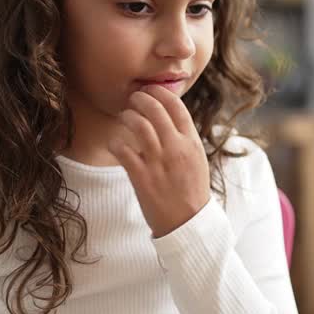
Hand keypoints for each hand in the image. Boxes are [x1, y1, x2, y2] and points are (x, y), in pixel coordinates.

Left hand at [109, 85, 210, 237]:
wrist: (188, 223)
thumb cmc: (191, 191)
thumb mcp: (197, 160)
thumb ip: (184, 138)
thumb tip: (169, 118)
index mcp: (192, 143)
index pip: (176, 106)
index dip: (161, 92)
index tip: (151, 90)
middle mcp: (176, 149)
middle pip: (156, 110)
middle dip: (141, 98)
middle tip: (133, 98)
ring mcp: (158, 162)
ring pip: (138, 125)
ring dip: (127, 116)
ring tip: (124, 117)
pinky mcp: (142, 177)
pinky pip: (122, 149)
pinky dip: (116, 142)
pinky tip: (115, 143)